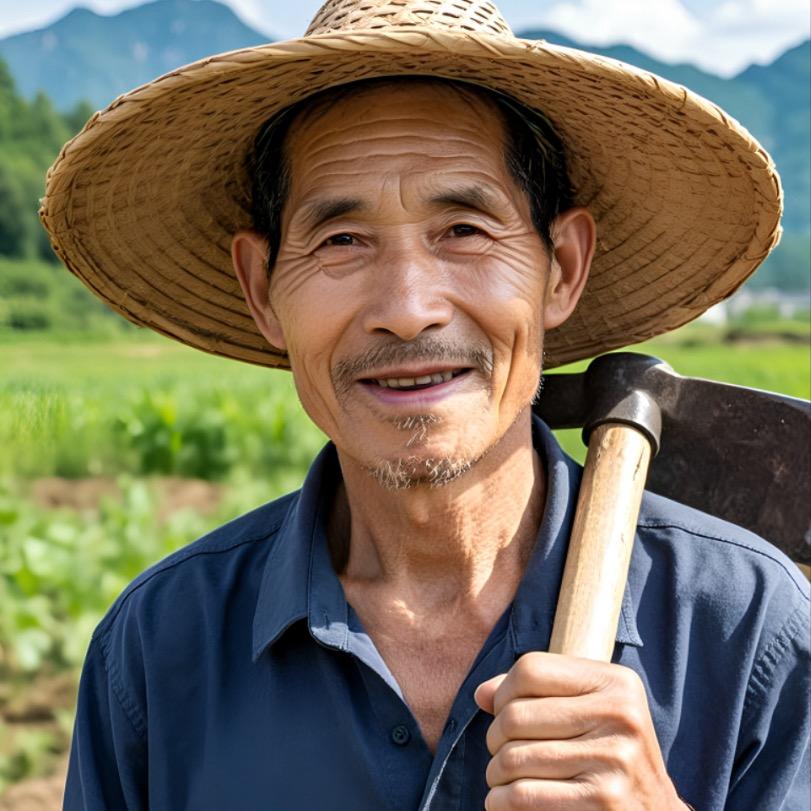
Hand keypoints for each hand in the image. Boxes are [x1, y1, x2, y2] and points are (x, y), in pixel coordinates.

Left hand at [474, 652, 687, 809]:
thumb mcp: (587, 712)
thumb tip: (481, 694)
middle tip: (501, 755)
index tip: (505, 715)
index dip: (503, 693)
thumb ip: (535, 695)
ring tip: (503, 781)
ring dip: (495, 775)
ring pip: (512, 758)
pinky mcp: (604, 802)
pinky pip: (523, 795)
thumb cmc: (607, 757)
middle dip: (495, 739)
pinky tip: (505, 803)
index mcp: (616, 683)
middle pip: (514, 715)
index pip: (529, 669)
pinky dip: (501, 802)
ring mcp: (615, 760)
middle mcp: (620, 715)